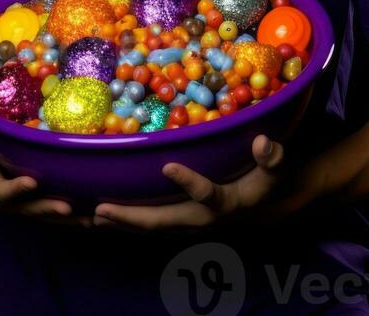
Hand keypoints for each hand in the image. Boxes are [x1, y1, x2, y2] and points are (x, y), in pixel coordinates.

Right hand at [0, 99, 93, 227]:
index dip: (13, 189)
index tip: (32, 182)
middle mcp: (0, 194)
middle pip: (23, 207)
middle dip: (45, 208)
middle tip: (67, 207)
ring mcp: (17, 196)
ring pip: (39, 211)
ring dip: (63, 216)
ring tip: (88, 219)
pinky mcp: (30, 193)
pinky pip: (48, 204)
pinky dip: (69, 210)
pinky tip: (90, 211)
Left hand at [93, 134, 285, 230]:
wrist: (264, 205)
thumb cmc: (267, 179)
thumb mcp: (275, 167)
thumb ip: (272, 157)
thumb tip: (263, 141)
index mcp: (226, 202)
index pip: (208, 195)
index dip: (190, 183)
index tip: (168, 166)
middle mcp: (203, 218)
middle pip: (165, 220)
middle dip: (132, 217)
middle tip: (102, 209)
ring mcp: (188, 222)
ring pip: (151, 227)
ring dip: (122, 223)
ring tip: (92, 216)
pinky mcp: (179, 220)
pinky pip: (149, 224)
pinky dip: (126, 223)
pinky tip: (102, 217)